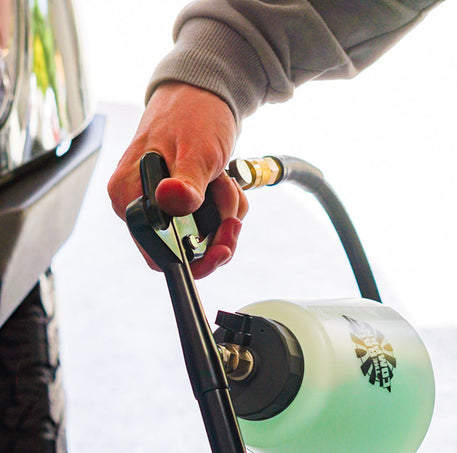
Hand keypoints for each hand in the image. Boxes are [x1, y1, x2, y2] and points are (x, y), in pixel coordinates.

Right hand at [107, 82, 247, 277]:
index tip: (221, 247)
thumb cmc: (193, 113)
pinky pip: (208, 220)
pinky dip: (225, 205)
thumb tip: (170, 201)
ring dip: (224, 212)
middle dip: (217, 229)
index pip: (156, 255)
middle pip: (184, 249)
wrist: (202, 90)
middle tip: (229, 199)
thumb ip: (186, 184)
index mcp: (129, 197)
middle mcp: (139, 205)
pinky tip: (224, 181)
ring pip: (202, 235)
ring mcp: (160, 204)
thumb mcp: (195, 151)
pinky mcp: (179, 200)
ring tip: (224, 179)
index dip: (193, 260)